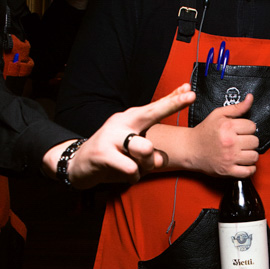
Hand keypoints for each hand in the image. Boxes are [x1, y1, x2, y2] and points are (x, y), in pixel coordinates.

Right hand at [44, 83, 194, 187]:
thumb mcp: (133, 142)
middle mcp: (122, 121)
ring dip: (145, 164)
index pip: (156, 107)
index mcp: (131, 118)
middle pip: (151, 113)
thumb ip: (152, 141)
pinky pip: (132, 169)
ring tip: (133, 166)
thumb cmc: (113, 152)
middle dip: (171, 105)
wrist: (78, 163)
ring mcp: (111, 136)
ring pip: (145, 150)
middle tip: (191, 97)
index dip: (174, 100)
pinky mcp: (103, 154)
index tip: (191, 92)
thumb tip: (164, 156)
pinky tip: (122, 174)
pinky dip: (132, 177)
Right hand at [190, 92, 258, 178]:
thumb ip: (237, 107)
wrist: (191, 149)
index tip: (241, 130)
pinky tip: (244, 162)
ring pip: (254, 156)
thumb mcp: (218, 114)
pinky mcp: (228, 171)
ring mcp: (229, 158)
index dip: (248, 127)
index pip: (252, 126)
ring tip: (243, 151)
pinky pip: (248, 171)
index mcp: (227, 127)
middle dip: (250, 140)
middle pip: (255, 141)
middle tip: (241, 141)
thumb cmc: (205, 131)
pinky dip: (249, 168)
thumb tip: (251, 98)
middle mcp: (229, 142)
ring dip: (250, 154)